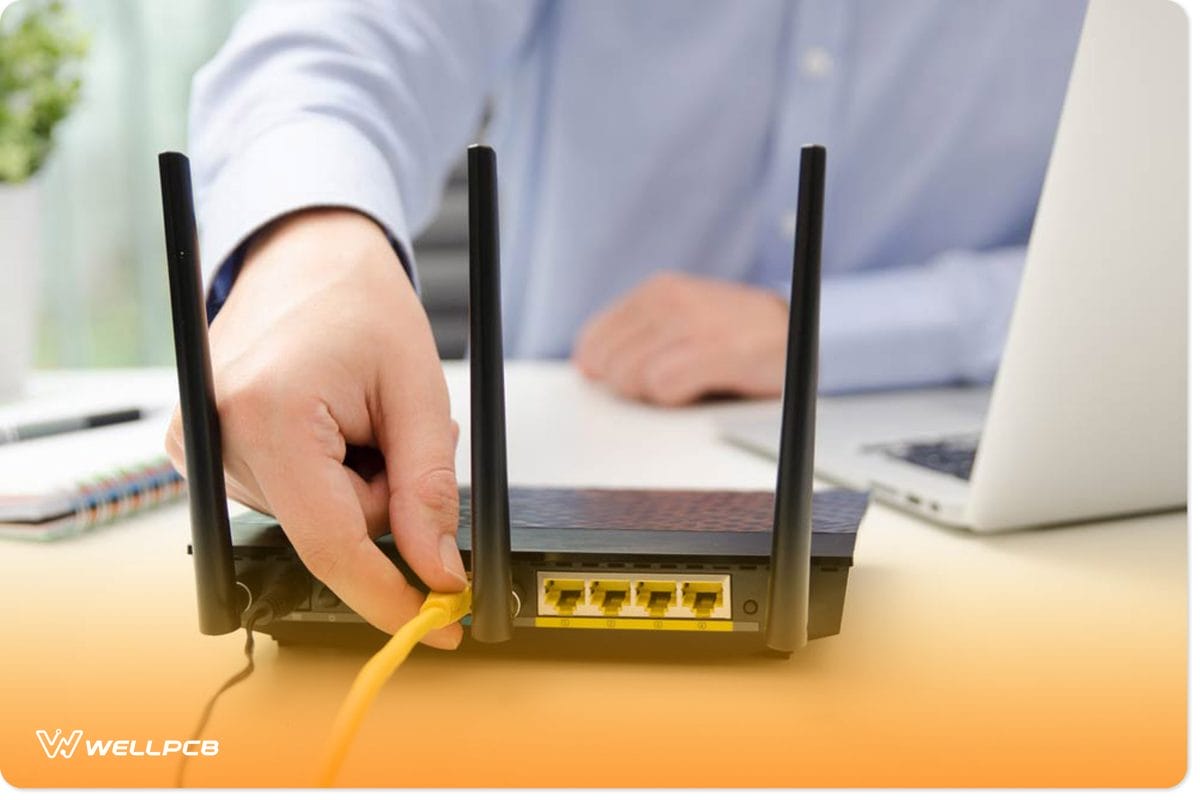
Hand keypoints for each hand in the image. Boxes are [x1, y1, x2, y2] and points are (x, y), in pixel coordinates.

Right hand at [165, 209, 466, 647]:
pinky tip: (327, 424)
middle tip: (392, 431)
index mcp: (268, 413)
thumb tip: (437, 571)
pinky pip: (284, 496)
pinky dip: (323, 475)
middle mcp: (214, 433)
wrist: (307, 255)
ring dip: (352, 482)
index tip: (437, 624)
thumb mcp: (420, 395)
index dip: (388, 594)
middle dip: (379, 498)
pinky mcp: (197, 448)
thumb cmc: (362, 304)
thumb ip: (429, 493)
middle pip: (326, 531)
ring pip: (311, 517)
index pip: (330, 544)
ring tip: (356, 413)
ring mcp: (195, 442)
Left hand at [573, 271, 788, 405]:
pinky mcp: (718, 350)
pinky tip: (699, 389)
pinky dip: (676, 398)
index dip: (602, 373)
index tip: (624, 384)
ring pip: (632, 378)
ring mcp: (694, 322)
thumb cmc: (733, 338)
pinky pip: (663, 386)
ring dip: (654, 394)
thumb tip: (586, 367)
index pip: (593, 342)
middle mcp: (671, 299)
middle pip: (610, 365)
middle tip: (667, 385)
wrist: (797, 335)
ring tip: (687, 384)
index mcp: (657, 291)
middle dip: (630, 387)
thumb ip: (637, 337)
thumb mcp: (680, 323)